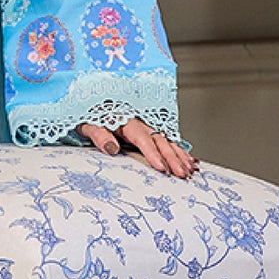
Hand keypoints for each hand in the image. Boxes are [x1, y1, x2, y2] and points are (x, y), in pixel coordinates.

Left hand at [77, 116, 197, 178]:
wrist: (90, 105)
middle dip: (172, 158)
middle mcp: (140, 123)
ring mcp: (146, 127)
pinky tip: (189, 160)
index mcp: (126, 121)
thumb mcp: (88, 126)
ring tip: (190, 170)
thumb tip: (112, 149)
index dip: (152, 153)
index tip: (160, 167)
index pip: (142, 138)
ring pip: (167, 141)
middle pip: (160, 141)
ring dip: (180, 156)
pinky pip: (167, 141)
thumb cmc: (89, 117)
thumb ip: (99, 135)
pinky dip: (179, 151)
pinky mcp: (148, 132)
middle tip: (181, 174)